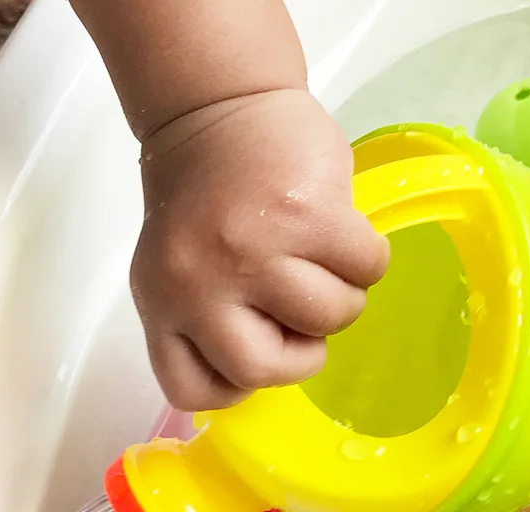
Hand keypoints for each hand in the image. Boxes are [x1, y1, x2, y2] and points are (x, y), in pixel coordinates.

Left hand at [130, 89, 388, 410]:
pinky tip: (344, 237)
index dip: (236, 385)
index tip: (258, 349)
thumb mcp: (177, 268)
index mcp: (161, 304)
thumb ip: (208, 319)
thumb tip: (274, 358)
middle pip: (261, 371)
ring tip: (323, 264)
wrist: (217, 105)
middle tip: (300, 314)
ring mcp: (250, 250)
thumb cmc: (204, 197)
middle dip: (300, 355)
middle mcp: (195, 283)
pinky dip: (367, 260)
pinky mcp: (304, 215)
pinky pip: (365, 271)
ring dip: (341, 299)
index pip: (190, 388)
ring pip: (327, 319)